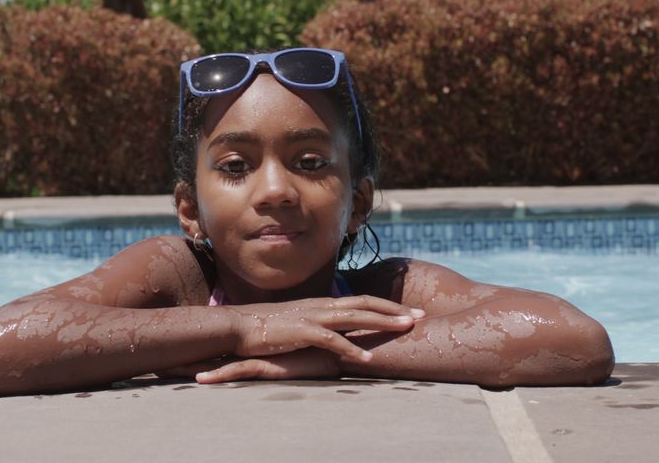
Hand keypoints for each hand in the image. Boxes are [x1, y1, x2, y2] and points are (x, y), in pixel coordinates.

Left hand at [159, 348, 340, 383]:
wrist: (335, 348)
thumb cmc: (313, 351)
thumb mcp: (285, 353)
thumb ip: (273, 352)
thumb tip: (259, 353)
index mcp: (248, 346)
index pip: (213, 346)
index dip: (190, 347)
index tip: (165, 350)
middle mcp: (246, 349)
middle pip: (205, 350)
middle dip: (179, 354)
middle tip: (151, 358)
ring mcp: (254, 356)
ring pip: (214, 360)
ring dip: (189, 366)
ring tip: (164, 370)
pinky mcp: (266, 365)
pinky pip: (236, 372)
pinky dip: (217, 376)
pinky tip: (200, 380)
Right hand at [225, 295, 424, 362]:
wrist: (237, 325)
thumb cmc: (265, 327)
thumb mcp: (297, 322)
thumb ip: (317, 324)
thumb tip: (334, 330)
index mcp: (322, 304)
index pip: (361, 300)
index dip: (387, 305)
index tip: (409, 312)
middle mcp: (321, 306)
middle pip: (366, 304)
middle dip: (395, 309)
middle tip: (421, 316)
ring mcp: (312, 317)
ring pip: (355, 316)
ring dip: (383, 322)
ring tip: (406, 328)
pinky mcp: (302, 331)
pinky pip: (332, 340)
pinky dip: (351, 349)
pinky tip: (368, 359)